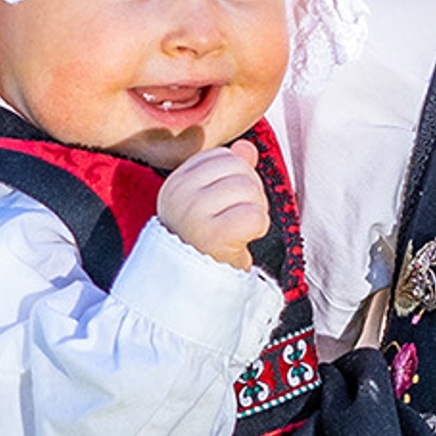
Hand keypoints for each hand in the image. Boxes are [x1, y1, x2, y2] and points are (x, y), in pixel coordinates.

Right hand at [155, 145, 269, 267]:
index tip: (228, 203)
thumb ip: (229, 170)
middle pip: (240, 169)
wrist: (192, 288)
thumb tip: (246, 147)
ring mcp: (194, 214)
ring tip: (240, 229)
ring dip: (256, 211)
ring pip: (250, 190)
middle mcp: (180, 194)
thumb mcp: (211, 202)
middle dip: (251, 193)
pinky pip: (255, 215)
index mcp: (176, 182)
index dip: (237, 177)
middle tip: (238, 218)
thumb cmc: (204, 244)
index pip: (223, 156)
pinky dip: (259, 227)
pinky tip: (244, 239)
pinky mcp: (213, 235)